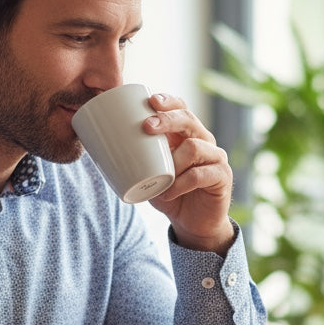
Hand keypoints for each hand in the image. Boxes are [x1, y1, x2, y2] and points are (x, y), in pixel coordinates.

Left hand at [143, 93, 235, 254]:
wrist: (192, 223)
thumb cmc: (170, 194)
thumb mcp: (150, 173)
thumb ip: (137, 158)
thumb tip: (100, 146)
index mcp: (187, 134)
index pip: (181, 108)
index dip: (168, 101)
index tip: (150, 101)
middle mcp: (204, 140)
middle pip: (189, 120)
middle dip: (167, 119)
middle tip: (147, 126)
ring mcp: (216, 158)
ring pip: (195, 147)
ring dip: (173, 161)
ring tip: (160, 177)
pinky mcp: (222, 177)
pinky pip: (200, 174)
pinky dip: (181, 184)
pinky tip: (170, 192)